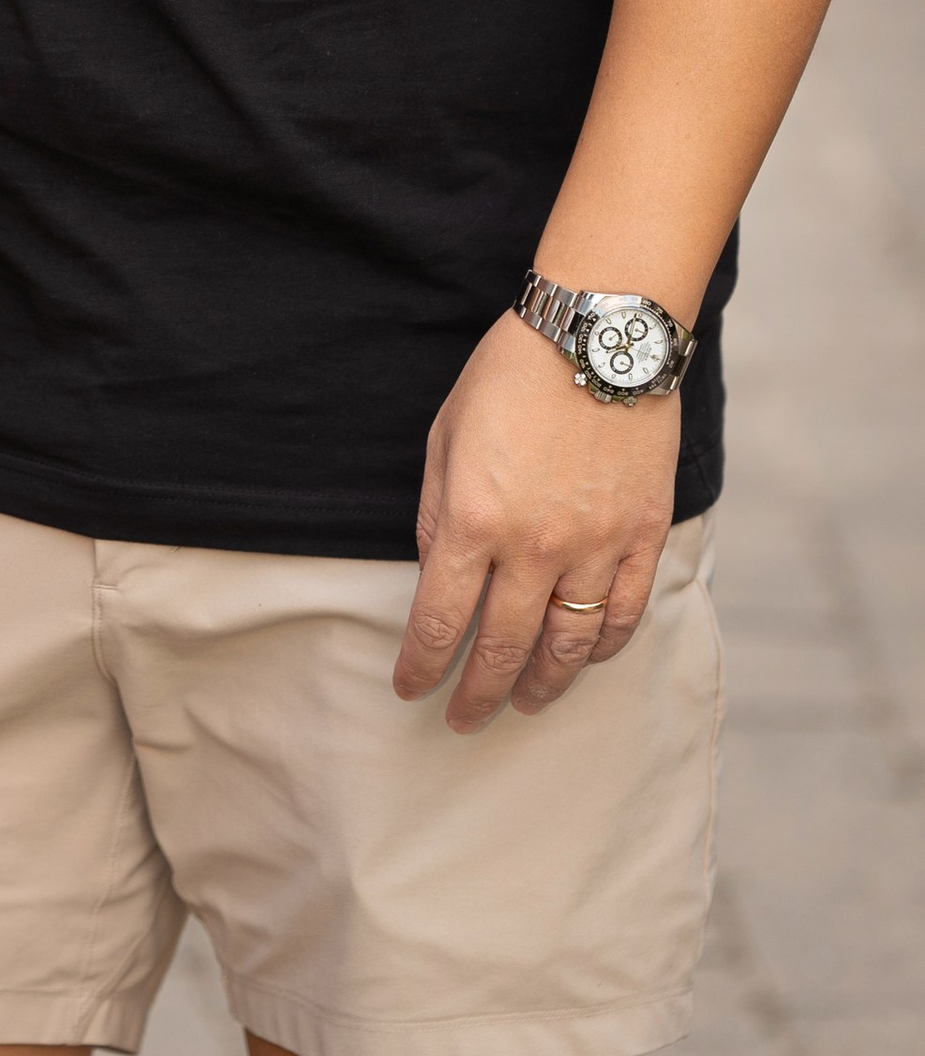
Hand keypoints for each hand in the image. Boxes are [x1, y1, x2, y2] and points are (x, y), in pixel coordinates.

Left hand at [395, 311, 680, 732]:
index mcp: (474, 520)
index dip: (421, 664)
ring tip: (525, 702)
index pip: (439, 619)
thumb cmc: (510, 376)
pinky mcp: (644, 536)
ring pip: (569, 644)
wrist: (598, 334)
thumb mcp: (446, 437)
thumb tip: (439, 575)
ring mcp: (597, 546)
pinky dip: (604, 647)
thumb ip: (439, 515)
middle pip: (503, 647)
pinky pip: (626, 613)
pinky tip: (585, 659)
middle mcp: (535, 546)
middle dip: (478, 694)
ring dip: (543, 683)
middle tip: (464, 720)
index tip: (411, 689)